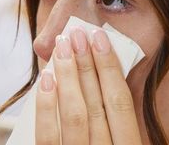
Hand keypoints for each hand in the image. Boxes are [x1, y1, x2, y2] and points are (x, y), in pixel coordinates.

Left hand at [35, 27, 142, 144]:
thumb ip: (115, 118)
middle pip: (98, 105)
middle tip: (78, 34)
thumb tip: (100, 70)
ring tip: (62, 47)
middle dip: (87, 65)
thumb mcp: (120, 139)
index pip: (122, 102)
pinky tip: (46, 80)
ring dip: (68, 77)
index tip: (100, 38)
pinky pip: (49, 137)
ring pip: (76, 116)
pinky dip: (47, 106)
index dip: (111, 68)